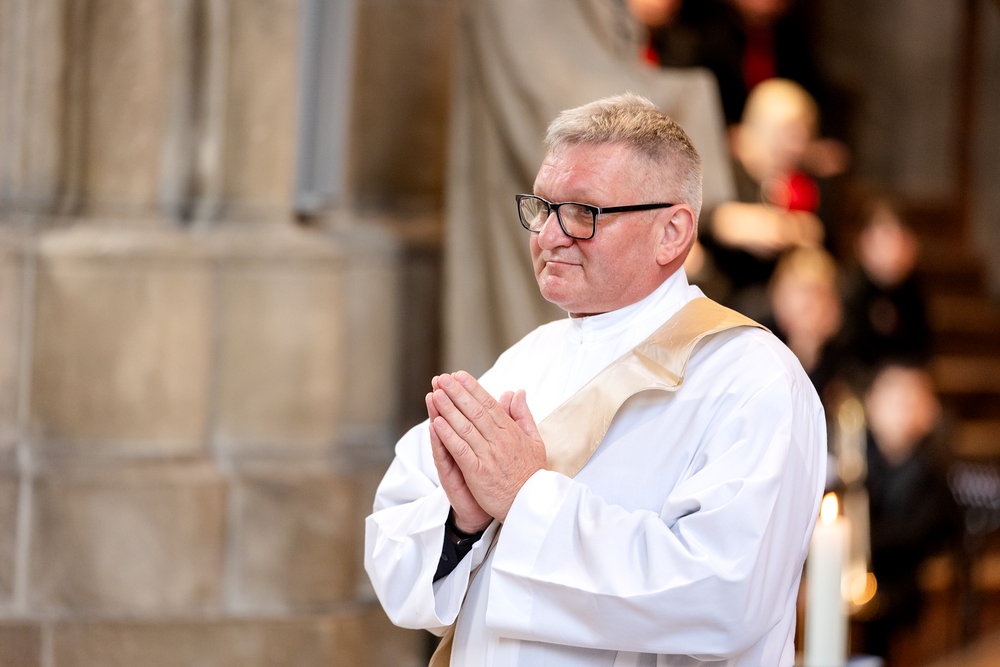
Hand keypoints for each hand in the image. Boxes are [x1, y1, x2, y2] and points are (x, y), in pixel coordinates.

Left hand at [430, 372, 545, 523]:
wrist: (532, 505)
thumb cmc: (532, 473)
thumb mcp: (535, 440)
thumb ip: (523, 415)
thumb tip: (518, 392)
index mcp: (511, 431)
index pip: (489, 404)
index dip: (472, 388)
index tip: (459, 375)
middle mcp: (499, 440)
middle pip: (475, 411)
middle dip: (457, 393)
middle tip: (442, 378)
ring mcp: (488, 456)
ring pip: (465, 427)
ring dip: (449, 409)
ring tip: (436, 394)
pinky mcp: (478, 473)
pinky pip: (461, 450)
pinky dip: (448, 436)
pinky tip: (436, 424)